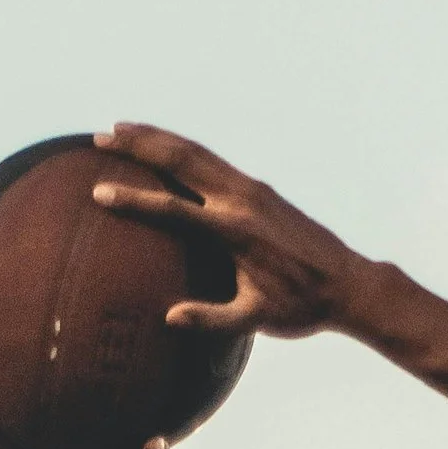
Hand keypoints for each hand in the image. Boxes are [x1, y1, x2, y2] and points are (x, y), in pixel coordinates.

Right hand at [91, 126, 364, 339]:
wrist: (347, 284)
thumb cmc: (301, 308)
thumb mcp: (257, 320)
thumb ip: (213, 320)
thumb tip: (171, 318)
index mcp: (236, 231)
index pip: (174, 209)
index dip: (135, 201)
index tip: (100, 193)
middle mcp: (243, 200)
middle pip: (182, 160)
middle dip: (139, 145)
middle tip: (100, 136)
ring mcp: (253, 189)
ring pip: (197, 152)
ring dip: (158, 137)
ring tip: (120, 128)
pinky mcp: (260, 189)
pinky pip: (213, 159)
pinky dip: (183, 149)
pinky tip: (164, 149)